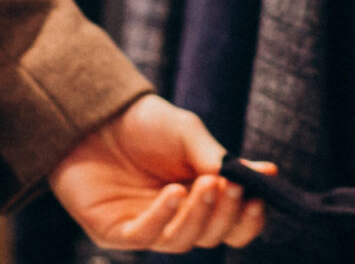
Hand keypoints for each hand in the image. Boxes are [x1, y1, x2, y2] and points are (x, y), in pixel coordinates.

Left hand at [49, 94, 269, 251]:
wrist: (94, 115)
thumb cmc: (143, 125)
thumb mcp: (187, 133)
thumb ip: (214, 156)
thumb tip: (254, 176)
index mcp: (199, 200)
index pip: (232, 225)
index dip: (249, 216)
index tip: (260, 191)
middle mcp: (175, 220)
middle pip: (212, 236)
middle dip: (227, 213)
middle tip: (232, 185)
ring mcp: (146, 228)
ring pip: (182, 241)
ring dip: (198, 214)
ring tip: (205, 184)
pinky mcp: (114, 232)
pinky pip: (145, 236)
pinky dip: (163, 217)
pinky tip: (174, 192)